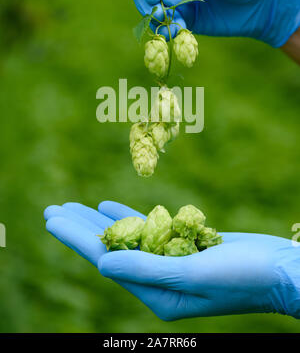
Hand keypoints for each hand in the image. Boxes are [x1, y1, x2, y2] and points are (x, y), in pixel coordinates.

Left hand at [44, 201, 299, 320]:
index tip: (52, 217)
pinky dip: (127, 215)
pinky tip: (108, 207)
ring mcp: (169, 263)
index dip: (75, 237)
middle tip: (51, 209)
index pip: (105, 260)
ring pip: (124, 236)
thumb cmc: (243, 276)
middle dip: (79, 228)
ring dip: (98, 220)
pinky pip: (146, 228)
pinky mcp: (182, 246)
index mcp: (155, 293)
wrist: (280, 270)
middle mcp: (157, 280)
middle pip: (108, 248)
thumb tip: (102, 262)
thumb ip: (145, 269)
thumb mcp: (192, 274)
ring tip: (73, 206)